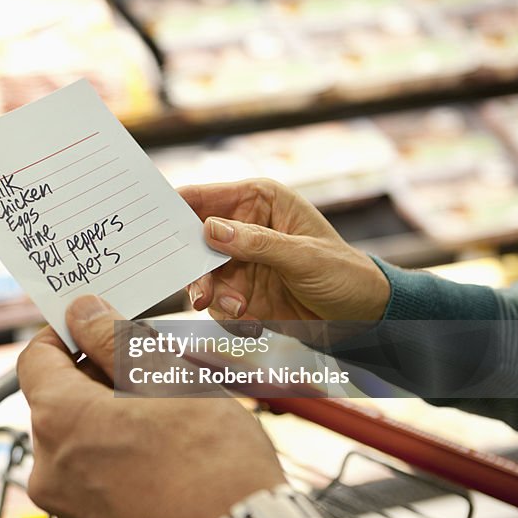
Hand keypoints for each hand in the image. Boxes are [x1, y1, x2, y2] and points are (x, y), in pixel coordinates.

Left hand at [18, 294, 285, 517]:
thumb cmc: (213, 464)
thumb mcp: (167, 379)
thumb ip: (115, 339)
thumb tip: (83, 312)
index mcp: (59, 421)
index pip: (35, 358)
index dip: (65, 334)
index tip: (93, 326)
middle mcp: (49, 468)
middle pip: (57, 400)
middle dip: (96, 377)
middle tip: (148, 370)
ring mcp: (68, 507)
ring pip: (77, 439)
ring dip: (109, 417)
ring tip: (164, 415)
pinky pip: (91, 477)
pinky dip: (115, 456)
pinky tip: (161, 453)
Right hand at [180, 179, 389, 327]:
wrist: (363, 318)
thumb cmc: (344, 273)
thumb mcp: (304, 256)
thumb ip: (256, 243)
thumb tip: (210, 229)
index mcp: (259, 201)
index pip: (204, 197)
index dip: (175, 207)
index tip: (153, 225)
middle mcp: (243, 227)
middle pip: (194, 240)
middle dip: (193, 267)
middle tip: (200, 292)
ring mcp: (239, 261)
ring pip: (201, 275)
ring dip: (213, 295)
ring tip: (239, 309)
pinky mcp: (240, 291)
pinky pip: (215, 301)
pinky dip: (226, 314)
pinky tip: (251, 320)